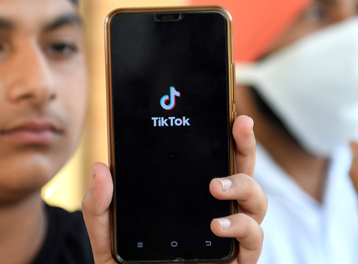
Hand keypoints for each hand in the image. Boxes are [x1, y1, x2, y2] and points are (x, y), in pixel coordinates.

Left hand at [82, 115, 265, 263]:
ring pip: (257, 202)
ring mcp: (229, 236)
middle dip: (245, 144)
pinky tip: (218, 226)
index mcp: (189, 198)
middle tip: (239, 123)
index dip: (220, 135)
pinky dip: (242, 228)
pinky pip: (255, 241)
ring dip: (243, 185)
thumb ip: (100, 206)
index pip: (209, 160)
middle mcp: (214, 212)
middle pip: (242, 171)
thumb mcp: (107, 237)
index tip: (223, 109)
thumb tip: (101, 169)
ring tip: (216, 187)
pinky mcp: (237, 262)